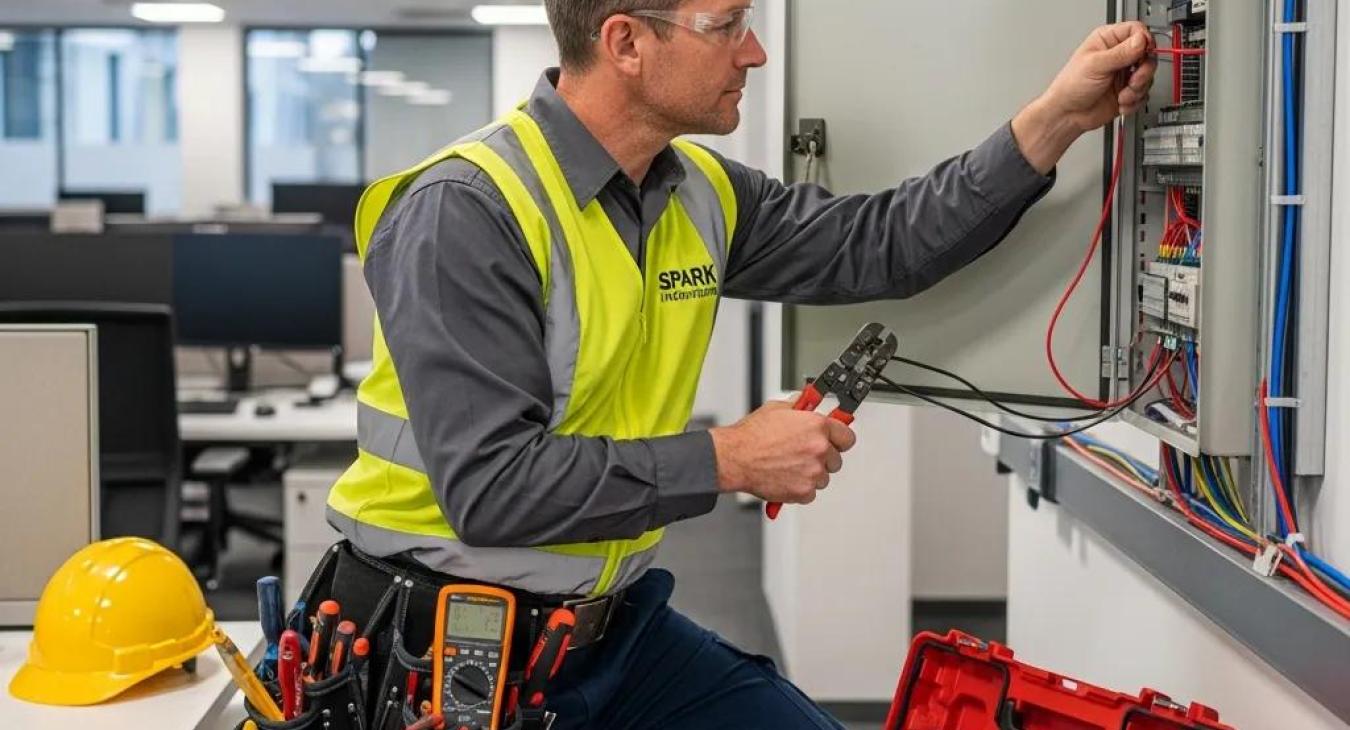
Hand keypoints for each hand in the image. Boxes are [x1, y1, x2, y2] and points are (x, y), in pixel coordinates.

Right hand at [709, 400, 857, 505]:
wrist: (735, 458)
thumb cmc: (751, 436)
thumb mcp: (777, 409)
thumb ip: (798, 407)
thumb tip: (805, 402)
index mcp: (817, 427)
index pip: (847, 436)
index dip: (839, 438)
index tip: (836, 440)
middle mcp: (819, 449)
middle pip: (837, 459)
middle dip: (823, 457)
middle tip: (804, 454)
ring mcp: (813, 472)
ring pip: (823, 477)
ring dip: (811, 474)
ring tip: (790, 466)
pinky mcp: (803, 491)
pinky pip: (811, 493)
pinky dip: (800, 489)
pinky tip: (786, 477)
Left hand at [1012, 21, 1156, 173]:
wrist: (1067, 115)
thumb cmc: (1070, 87)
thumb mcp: (1095, 65)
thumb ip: (1120, 53)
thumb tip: (1141, 40)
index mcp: (1108, 40)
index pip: (1137, 31)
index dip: (1145, 42)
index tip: (1143, 55)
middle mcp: (1119, 55)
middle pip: (1148, 54)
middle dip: (1143, 71)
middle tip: (1133, 81)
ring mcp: (1124, 73)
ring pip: (1148, 75)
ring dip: (1137, 89)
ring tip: (1122, 95)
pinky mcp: (1128, 91)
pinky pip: (1144, 93)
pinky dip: (1134, 101)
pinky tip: (1120, 103)